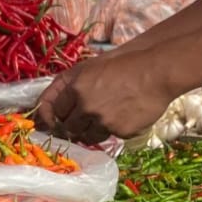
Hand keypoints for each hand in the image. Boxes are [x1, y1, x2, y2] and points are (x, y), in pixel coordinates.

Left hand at [39, 51, 176, 143]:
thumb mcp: (88, 67)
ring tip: (100, 119)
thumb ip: (66, 85)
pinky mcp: (121, 132)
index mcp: (76, 88)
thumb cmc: (122, 65)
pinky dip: (110, 130)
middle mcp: (86, 107)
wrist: (156, 72)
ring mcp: (104, 121)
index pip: (52, 110)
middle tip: (77, 121)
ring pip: (86, 136)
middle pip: (67, 127)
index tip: (49, 121)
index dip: (51, 115)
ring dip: (88, 131)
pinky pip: (108, 136)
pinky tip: (120, 117)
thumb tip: (45, 105)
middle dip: (69, 125)